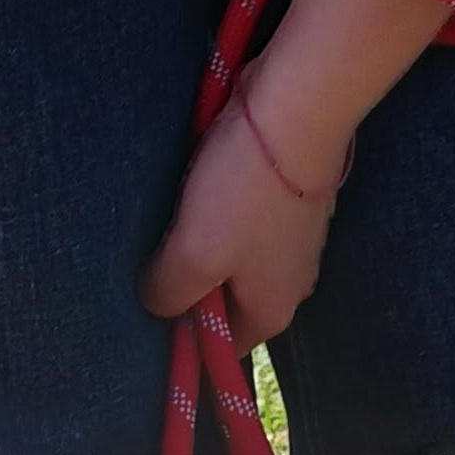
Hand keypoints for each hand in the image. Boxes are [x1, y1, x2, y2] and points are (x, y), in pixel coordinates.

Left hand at [138, 65, 351, 349]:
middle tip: (163, 252)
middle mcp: (292, 286)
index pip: (220, 347)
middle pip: (228, 303)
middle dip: (194, 285)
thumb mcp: (192, 256)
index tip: (156, 301)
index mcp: (271, 314)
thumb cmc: (244, 191)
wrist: (299, 107)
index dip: (185, 334)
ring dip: (207, 244)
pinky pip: (250, 223)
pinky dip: (226, 213)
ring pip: (237, 261)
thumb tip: (155, 302)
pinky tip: (208, 187)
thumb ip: (166, 294)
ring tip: (183, 214)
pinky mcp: (295, 202)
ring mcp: (298, 243)